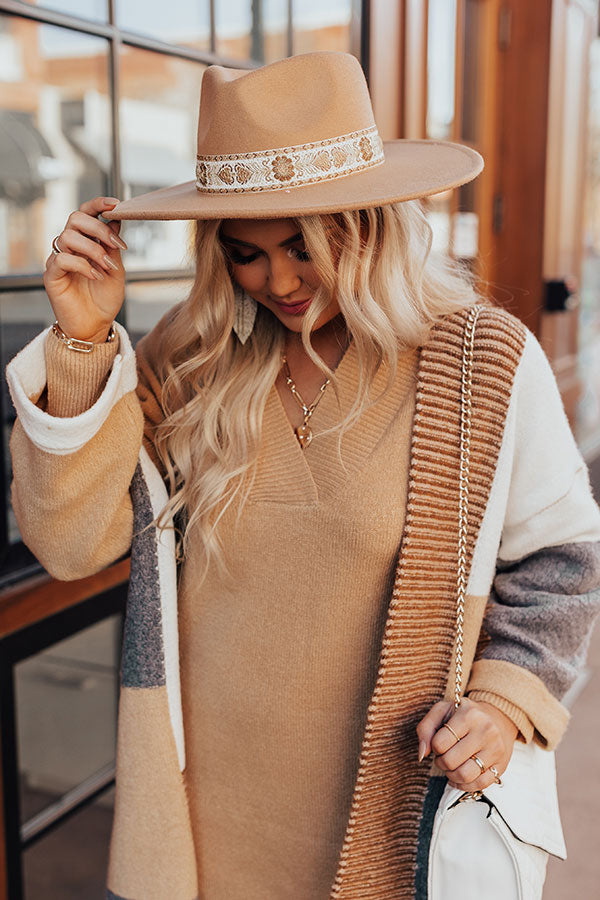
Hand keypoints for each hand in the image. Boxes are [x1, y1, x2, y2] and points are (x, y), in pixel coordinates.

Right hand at [43, 197, 126, 342]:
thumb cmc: (104, 299)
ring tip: (107, 267)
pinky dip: (82, 265)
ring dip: (93, 249)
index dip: (98, 204)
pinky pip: (62, 259)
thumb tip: (116, 220)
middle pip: (75, 218)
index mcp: (86, 241)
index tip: (115, 204)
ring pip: (68, 237)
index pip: (85, 214)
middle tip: (115, 245)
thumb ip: (113, 247)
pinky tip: (96, 276)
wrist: (96, 326)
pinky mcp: (52, 275)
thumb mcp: (116, 270)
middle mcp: (70, 247)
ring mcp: (59, 260)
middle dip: (98, 228)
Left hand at [416, 697, 517, 791]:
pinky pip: (480, 785)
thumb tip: (422, 754)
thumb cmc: (465, 714)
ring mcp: (495, 749)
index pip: (439, 743)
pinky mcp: (502, 765)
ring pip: (465, 776)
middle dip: (441, 762)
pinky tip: (460, 777)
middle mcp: (486, 731)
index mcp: (469, 715)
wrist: (497, 717)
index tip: (439, 742)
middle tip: (443, 755)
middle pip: (450, 762)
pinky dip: (465, 785)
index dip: (433, 747)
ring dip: (451, 775)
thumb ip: (425, 728)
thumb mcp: (442, 710)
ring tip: (451, 766)